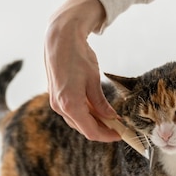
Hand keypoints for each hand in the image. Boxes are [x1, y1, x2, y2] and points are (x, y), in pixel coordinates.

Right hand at [44, 0, 120, 141]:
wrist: (60, 39)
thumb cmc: (78, 56)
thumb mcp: (93, 80)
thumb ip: (101, 103)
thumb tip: (111, 118)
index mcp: (70, 104)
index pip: (91, 131)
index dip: (107, 136)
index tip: (120, 135)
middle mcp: (60, 107)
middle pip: (83, 128)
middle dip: (101, 129)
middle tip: (118, 127)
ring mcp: (55, 103)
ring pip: (77, 121)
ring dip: (93, 122)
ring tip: (110, 117)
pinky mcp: (55, 97)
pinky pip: (71, 112)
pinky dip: (84, 113)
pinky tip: (96, 109)